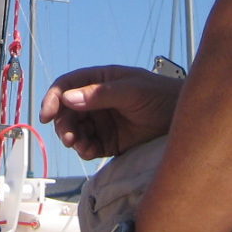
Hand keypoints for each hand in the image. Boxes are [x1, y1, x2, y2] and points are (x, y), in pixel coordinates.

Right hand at [39, 66, 181, 159]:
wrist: (185, 120)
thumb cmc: (162, 96)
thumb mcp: (133, 90)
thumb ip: (101, 94)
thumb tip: (68, 98)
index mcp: (99, 80)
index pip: (67, 86)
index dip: (53, 98)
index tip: (46, 115)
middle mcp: (96, 100)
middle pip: (66, 111)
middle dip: (63, 124)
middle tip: (69, 137)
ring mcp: (102, 121)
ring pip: (75, 130)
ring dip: (72, 138)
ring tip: (81, 146)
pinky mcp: (110, 142)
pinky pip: (89, 146)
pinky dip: (84, 150)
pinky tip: (89, 152)